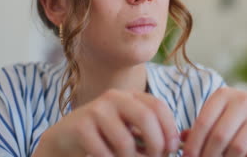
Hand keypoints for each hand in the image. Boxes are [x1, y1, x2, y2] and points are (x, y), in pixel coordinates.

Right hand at [32, 89, 179, 156]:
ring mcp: (96, 110)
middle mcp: (114, 97)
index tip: (172, 148)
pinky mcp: (80, 127)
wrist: (66, 137)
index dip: (169, 128)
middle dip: (156, 144)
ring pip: (125, 142)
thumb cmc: (106, 135)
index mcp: (130, 96)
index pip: (158, 106)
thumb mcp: (131, 128)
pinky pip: (104, 153)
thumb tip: (180, 144)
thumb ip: (152, 132)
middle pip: (145, 118)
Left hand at [182, 87, 246, 156]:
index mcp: (223, 95)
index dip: (193, 145)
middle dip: (208, 156)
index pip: (203, 123)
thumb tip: (181, 140)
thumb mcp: (217, 117)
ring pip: (237, 147)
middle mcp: (243, 101)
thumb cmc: (234, 119)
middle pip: (219, 137)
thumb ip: (200, 128)